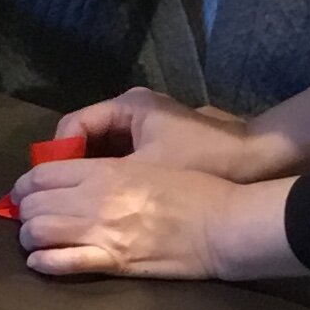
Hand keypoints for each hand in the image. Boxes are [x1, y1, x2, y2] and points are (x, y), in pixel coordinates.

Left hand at [9, 157, 284, 280]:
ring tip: (37, 241)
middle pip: (32, 204)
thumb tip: (77, 176)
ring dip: (30, 238)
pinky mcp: (113, 262)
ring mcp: (101, 232)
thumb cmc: (193, 189)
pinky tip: (42, 261)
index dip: (25, 185)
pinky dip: (43, 263)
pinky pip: (60, 264)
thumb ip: (106, 170)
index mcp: (105, 170)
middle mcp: (95, 199)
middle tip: (31, 218)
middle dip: (25, 212)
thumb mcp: (146, 164)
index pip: (41, 174)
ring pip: (37, 233)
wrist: (223, 224)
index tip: (27, 192)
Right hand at [53, 85, 282, 183]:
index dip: (58, 156)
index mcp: (128, 105)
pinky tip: (108, 201)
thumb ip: (102, 177)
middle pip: (85, 136)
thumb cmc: (203, 157)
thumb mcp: (147, 170)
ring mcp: (146, 125)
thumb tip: (60, 191)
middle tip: (59, 200)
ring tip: (78, 204)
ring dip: (90, 174)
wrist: (257, 158)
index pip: (73, 125)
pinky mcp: (157, 140)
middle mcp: (133, 108)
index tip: (53, 187)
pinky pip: (120, 156)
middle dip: (71, 167)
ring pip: (101, 148)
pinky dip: (111, 176)